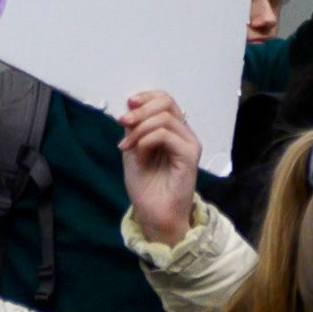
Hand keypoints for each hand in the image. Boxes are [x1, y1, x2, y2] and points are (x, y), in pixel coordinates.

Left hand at [119, 85, 204, 241]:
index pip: (165, 100)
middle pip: (166, 103)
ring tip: (127, 147)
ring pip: (164, 118)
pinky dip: (146, 142)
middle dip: (140, 111)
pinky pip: (165, 135)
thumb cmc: (146, 186)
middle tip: (122, 122)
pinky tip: (140, 157)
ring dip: (139, 130)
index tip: (128, 104)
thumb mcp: (133, 149)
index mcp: (174, 131)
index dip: (146, 97)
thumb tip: (131, 106)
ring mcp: (189, 144)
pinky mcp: (189, 155)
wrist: (153, 214)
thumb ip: (134, 128)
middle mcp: (184, 134)